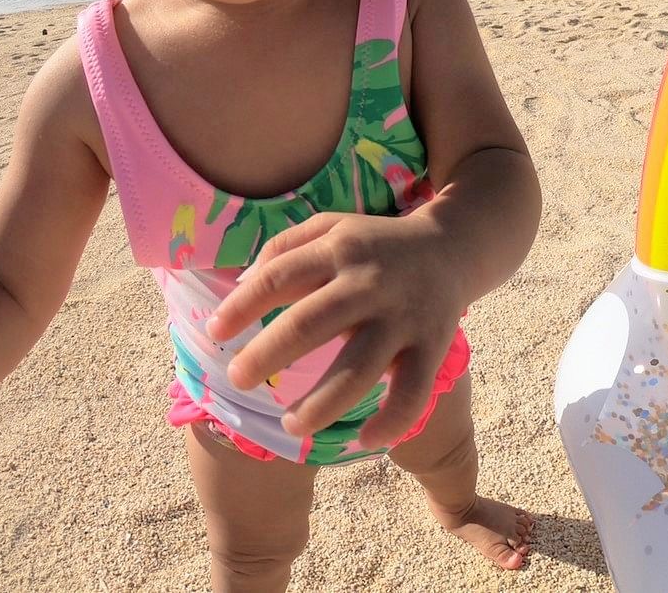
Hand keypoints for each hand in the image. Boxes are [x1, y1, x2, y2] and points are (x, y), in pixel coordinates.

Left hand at [206, 211, 465, 449]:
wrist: (453, 246)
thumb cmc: (375, 244)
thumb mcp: (331, 226)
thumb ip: (284, 248)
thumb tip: (239, 287)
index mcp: (339, 249)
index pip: (278, 277)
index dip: (241, 306)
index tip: (214, 333)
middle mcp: (369, 283)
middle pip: (309, 324)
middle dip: (266, 357)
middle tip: (237, 381)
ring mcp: (403, 318)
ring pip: (358, 369)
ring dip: (319, 404)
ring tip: (289, 425)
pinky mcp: (432, 347)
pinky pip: (413, 392)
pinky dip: (391, 422)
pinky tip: (365, 440)